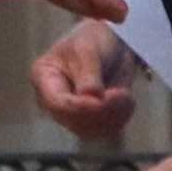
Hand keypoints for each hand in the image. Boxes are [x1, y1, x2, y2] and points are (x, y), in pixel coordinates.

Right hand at [34, 20, 144, 148]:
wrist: (109, 44)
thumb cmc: (92, 39)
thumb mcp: (88, 49)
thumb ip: (88, 73)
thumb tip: (90, 96)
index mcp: (44, 78)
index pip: (57, 103)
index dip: (80, 107)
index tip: (103, 99)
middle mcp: (53, 101)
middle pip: (73, 121)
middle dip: (101, 111)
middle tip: (123, 94)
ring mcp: (70, 114)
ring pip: (90, 130)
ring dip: (114, 116)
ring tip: (126, 95)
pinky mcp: (89, 121)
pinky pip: (104, 131)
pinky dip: (120, 119)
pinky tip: (126, 102)